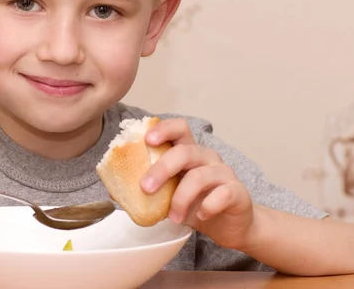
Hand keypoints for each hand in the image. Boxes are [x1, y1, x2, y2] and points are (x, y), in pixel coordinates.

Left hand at [140, 119, 253, 249]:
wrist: (229, 226)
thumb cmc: (196, 205)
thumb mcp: (169, 195)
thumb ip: (151, 188)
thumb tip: (117, 190)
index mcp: (189, 152)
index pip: (179, 128)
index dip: (164, 129)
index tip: (147, 140)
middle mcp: (207, 157)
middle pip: (185, 151)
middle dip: (162, 168)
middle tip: (146, 188)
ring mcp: (223, 173)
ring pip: (199, 176)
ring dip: (181, 198)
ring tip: (174, 217)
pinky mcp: (236, 192)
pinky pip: (222, 194)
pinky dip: (207, 206)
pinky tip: (201, 217)